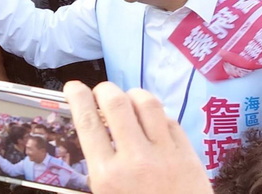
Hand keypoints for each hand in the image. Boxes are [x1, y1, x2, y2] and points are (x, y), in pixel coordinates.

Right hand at [64, 81, 212, 193]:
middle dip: (105, 90)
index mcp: (107, 176)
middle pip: (117, 104)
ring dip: (134, 95)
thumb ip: (100, 171)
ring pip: (147, 103)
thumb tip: (94, 139)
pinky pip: (169, 120)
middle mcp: (135, 159)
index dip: (78, 98)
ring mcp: (165, 153)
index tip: (73, 86)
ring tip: (128, 99)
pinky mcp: (188, 152)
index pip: (88, 124)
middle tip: (101, 91)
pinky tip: (152, 120)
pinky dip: (158, 115)